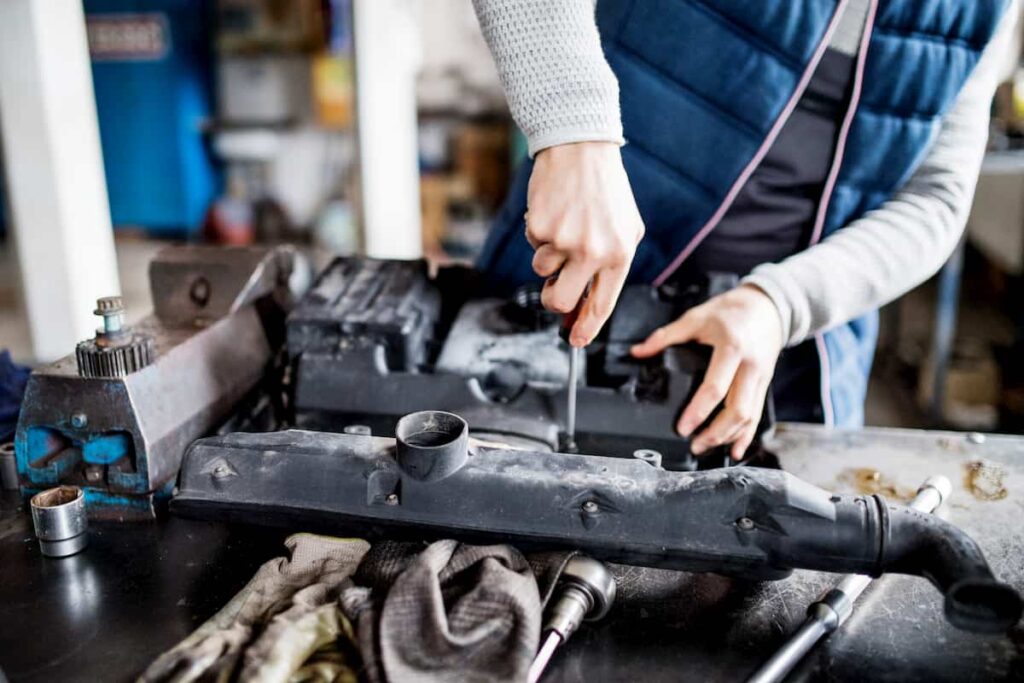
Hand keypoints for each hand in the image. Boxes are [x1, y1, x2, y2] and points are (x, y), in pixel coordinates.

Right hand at [526, 142, 644, 345]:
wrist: (581, 148)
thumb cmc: (605, 191)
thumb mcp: (625, 230)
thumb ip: (610, 269)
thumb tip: (582, 308)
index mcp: (620, 254)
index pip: (602, 304)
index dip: (587, 327)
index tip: (575, 341)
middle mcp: (593, 251)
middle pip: (562, 301)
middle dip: (553, 301)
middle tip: (553, 289)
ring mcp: (564, 240)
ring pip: (542, 272)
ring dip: (548, 256)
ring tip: (563, 226)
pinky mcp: (541, 228)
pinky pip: (533, 245)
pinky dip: (539, 233)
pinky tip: (554, 211)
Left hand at [631, 285, 783, 459]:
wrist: (766, 306)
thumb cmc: (730, 311)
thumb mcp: (696, 317)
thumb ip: (666, 336)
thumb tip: (638, 351)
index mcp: (732, 347)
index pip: (715, 387)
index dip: (698, 411)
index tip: (683, 428)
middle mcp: (750, 366)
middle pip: (737, 410)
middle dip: (716, 433)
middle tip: (694, 445)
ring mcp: (761, 377)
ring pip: (749, 416)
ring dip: (728, 436)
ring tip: (705, 447)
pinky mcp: (765, 384)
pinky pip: (757, 414)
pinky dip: (746, 435)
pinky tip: (735, 449)